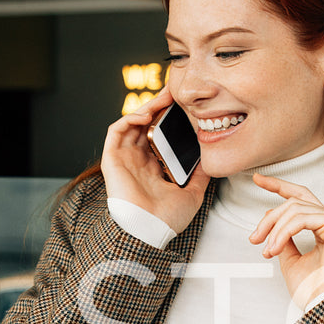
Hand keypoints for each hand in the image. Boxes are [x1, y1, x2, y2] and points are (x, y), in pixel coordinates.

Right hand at [99, 87, 209, 235]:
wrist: (150, 232)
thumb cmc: (167, 219)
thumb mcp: (192, 192)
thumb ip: (200, 175)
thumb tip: (211, 160)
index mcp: (152, 168)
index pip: (158, 135)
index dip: (167, 118)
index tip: (183, 105)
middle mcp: (136, 161)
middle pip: (145, 124)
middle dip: (158, 106)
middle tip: (174, 92)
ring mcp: (123, 159)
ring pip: (132, 123)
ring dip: (146, 107)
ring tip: (163, 98)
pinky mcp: (112, 159)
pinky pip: (116, 130)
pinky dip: (129, 118)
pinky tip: (146, 114)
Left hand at [248, 173, 323, 306]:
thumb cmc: (313, 290)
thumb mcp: (290, 261)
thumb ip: (283, 240)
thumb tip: (272, 222)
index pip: (301, 197)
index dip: (278, 186)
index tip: (257, 179)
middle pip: (294, 201)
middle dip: (269, 217)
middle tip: (254, 238)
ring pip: (294, 209)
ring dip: (274, 230)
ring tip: (267, 250)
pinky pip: (301, 218)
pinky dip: (283, 232)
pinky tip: (275, 247)